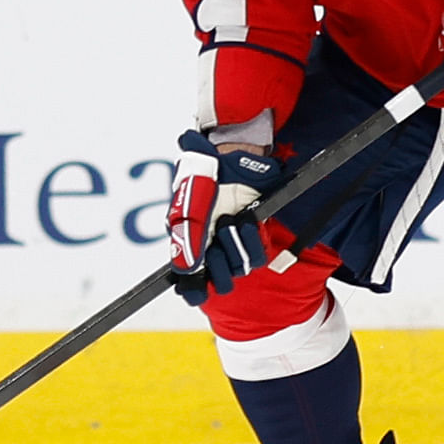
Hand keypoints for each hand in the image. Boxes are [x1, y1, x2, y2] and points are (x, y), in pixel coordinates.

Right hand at [166, 128, 282, 302]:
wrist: (233, 154)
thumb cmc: (204, 176)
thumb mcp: (190, 207)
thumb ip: (187, 239)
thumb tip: (186, 271)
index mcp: (187, 245)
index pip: (188, 285)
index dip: (194, 290)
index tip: (197, 290)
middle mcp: (209, 248)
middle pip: (218, 282)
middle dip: (219, 263)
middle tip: (216, 241)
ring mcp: (232, 242)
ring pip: (239, 269)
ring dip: (237, 245)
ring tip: (231, 220)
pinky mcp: (254, 235)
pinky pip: (257, 256)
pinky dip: (254, 241)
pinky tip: (248, 221)